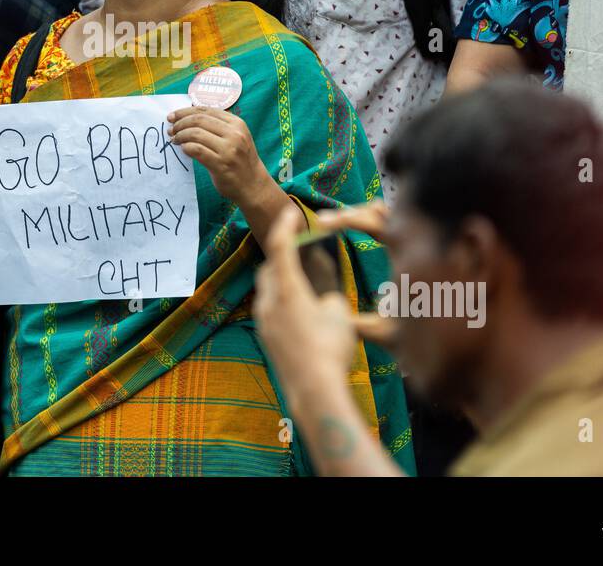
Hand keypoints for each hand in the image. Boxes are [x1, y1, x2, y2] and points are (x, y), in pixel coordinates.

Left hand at [167, 106, 269, 207]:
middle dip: (180, 123)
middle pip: (199, 120)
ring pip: (196, 134)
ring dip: (181, 135)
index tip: (173, 116)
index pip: (206, 110)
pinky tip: (183, 149)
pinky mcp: (221, 164)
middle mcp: (234, 134)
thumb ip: (219, 126)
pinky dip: (186, 147)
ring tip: (175, 140)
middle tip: (171, 129)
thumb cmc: (241, 160)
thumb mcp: (237, 137)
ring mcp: (228, 149)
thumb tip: (189, 117)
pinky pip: (197, 150)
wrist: (253, 185)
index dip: (186, 111)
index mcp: (237, 123)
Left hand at [254, 205, 358, 401]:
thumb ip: (329, 293)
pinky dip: (281, 301)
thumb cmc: (330, 348)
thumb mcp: (339, 312)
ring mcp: (263, 322)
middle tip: (301, 253)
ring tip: (303, 283)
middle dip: (283, 258)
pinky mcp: (266, 339)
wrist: (313, 390)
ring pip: (267, 291)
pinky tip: (300, 311)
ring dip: (281, 281)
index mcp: (287, 289)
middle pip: (269, 269)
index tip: (290, 213)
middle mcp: (268, 302)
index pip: (280, 247)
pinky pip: (269, 310)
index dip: (285, 226)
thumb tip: (323, 293)